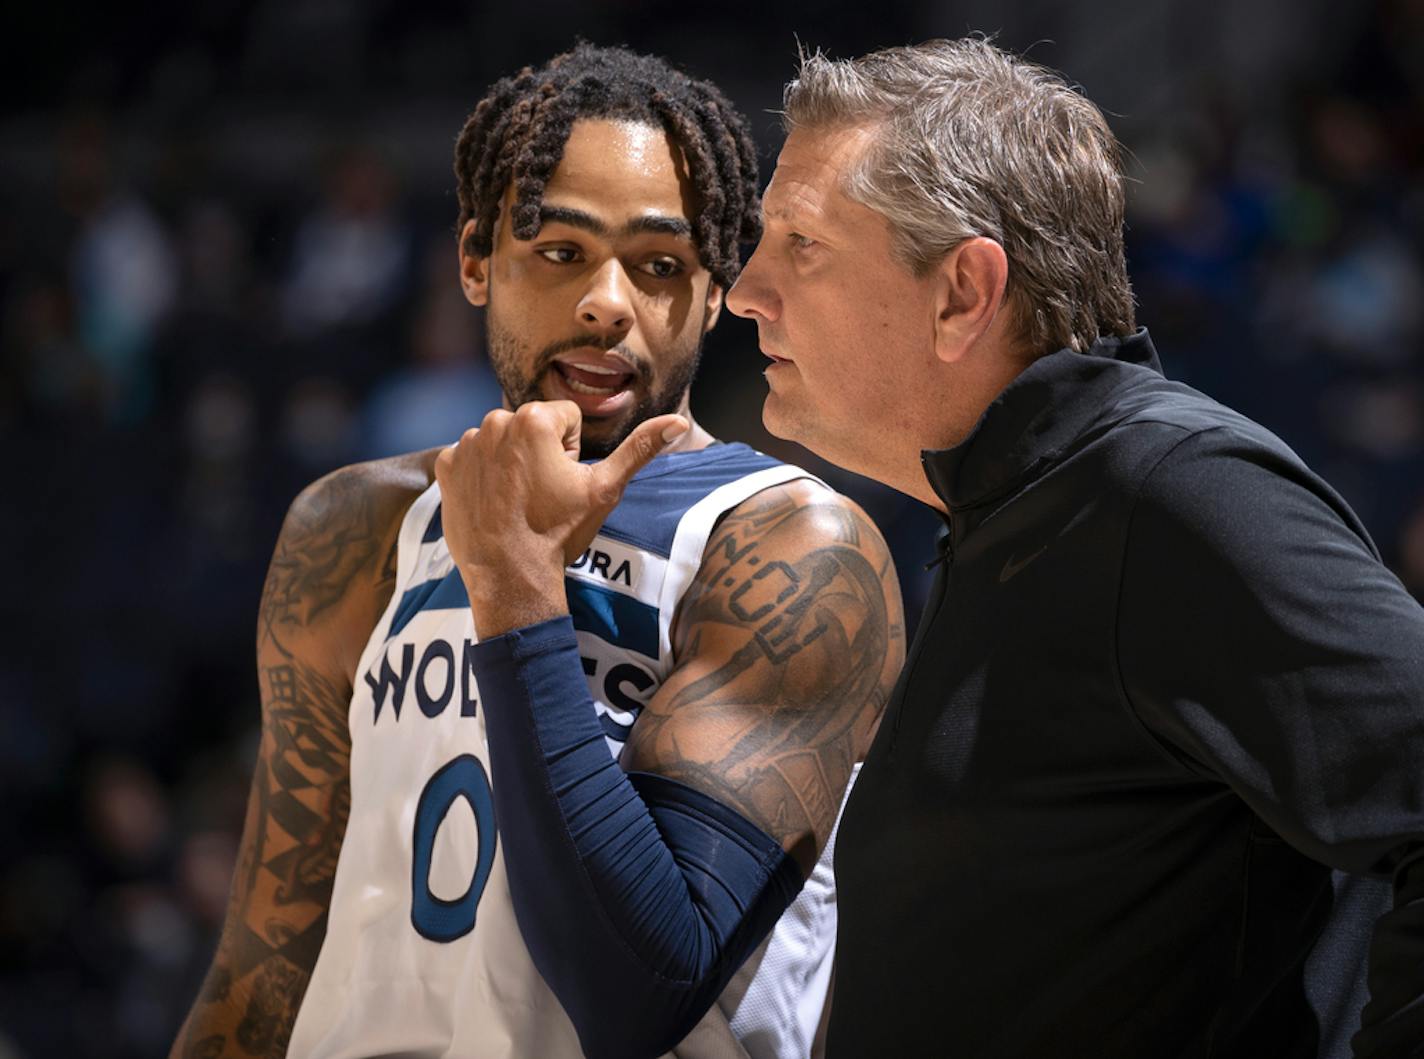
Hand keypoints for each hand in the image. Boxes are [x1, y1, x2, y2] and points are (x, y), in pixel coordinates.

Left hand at [435, 400, 687, 637]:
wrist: (510, 577)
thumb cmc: (557, 531)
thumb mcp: (605, 489)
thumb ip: (639, 449)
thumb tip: (679, 424)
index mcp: (535, 419)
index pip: (568, 420)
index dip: (573, 453)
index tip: (563, 484)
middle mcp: (495, 421)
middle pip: (533, 427)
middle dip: (541, 454)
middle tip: (542, 496)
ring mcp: (466, 444)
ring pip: (502, 441)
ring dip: (511, 463)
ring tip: (517, 502)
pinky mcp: (446, 467)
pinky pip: (472, 458)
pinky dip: (482, 476)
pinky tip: (493, 504)